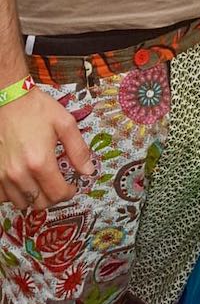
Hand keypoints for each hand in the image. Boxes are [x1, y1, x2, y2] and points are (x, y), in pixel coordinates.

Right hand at [0, 86, 92, 210]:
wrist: (9, 100)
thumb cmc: (36, 109)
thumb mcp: (65, 123)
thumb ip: (78, 150)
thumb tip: (88, 171)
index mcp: (40, 162)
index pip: (57, 194)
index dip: (69, 193)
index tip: (71, 186)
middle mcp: (20, 173)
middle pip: (40, 203)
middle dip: (53, 197)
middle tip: (58, 184)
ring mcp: (3, 175)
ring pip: (22, 203)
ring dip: (34, 196)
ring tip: (41, 182)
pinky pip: (4, 197)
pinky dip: (15, 193)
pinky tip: (23, 180)